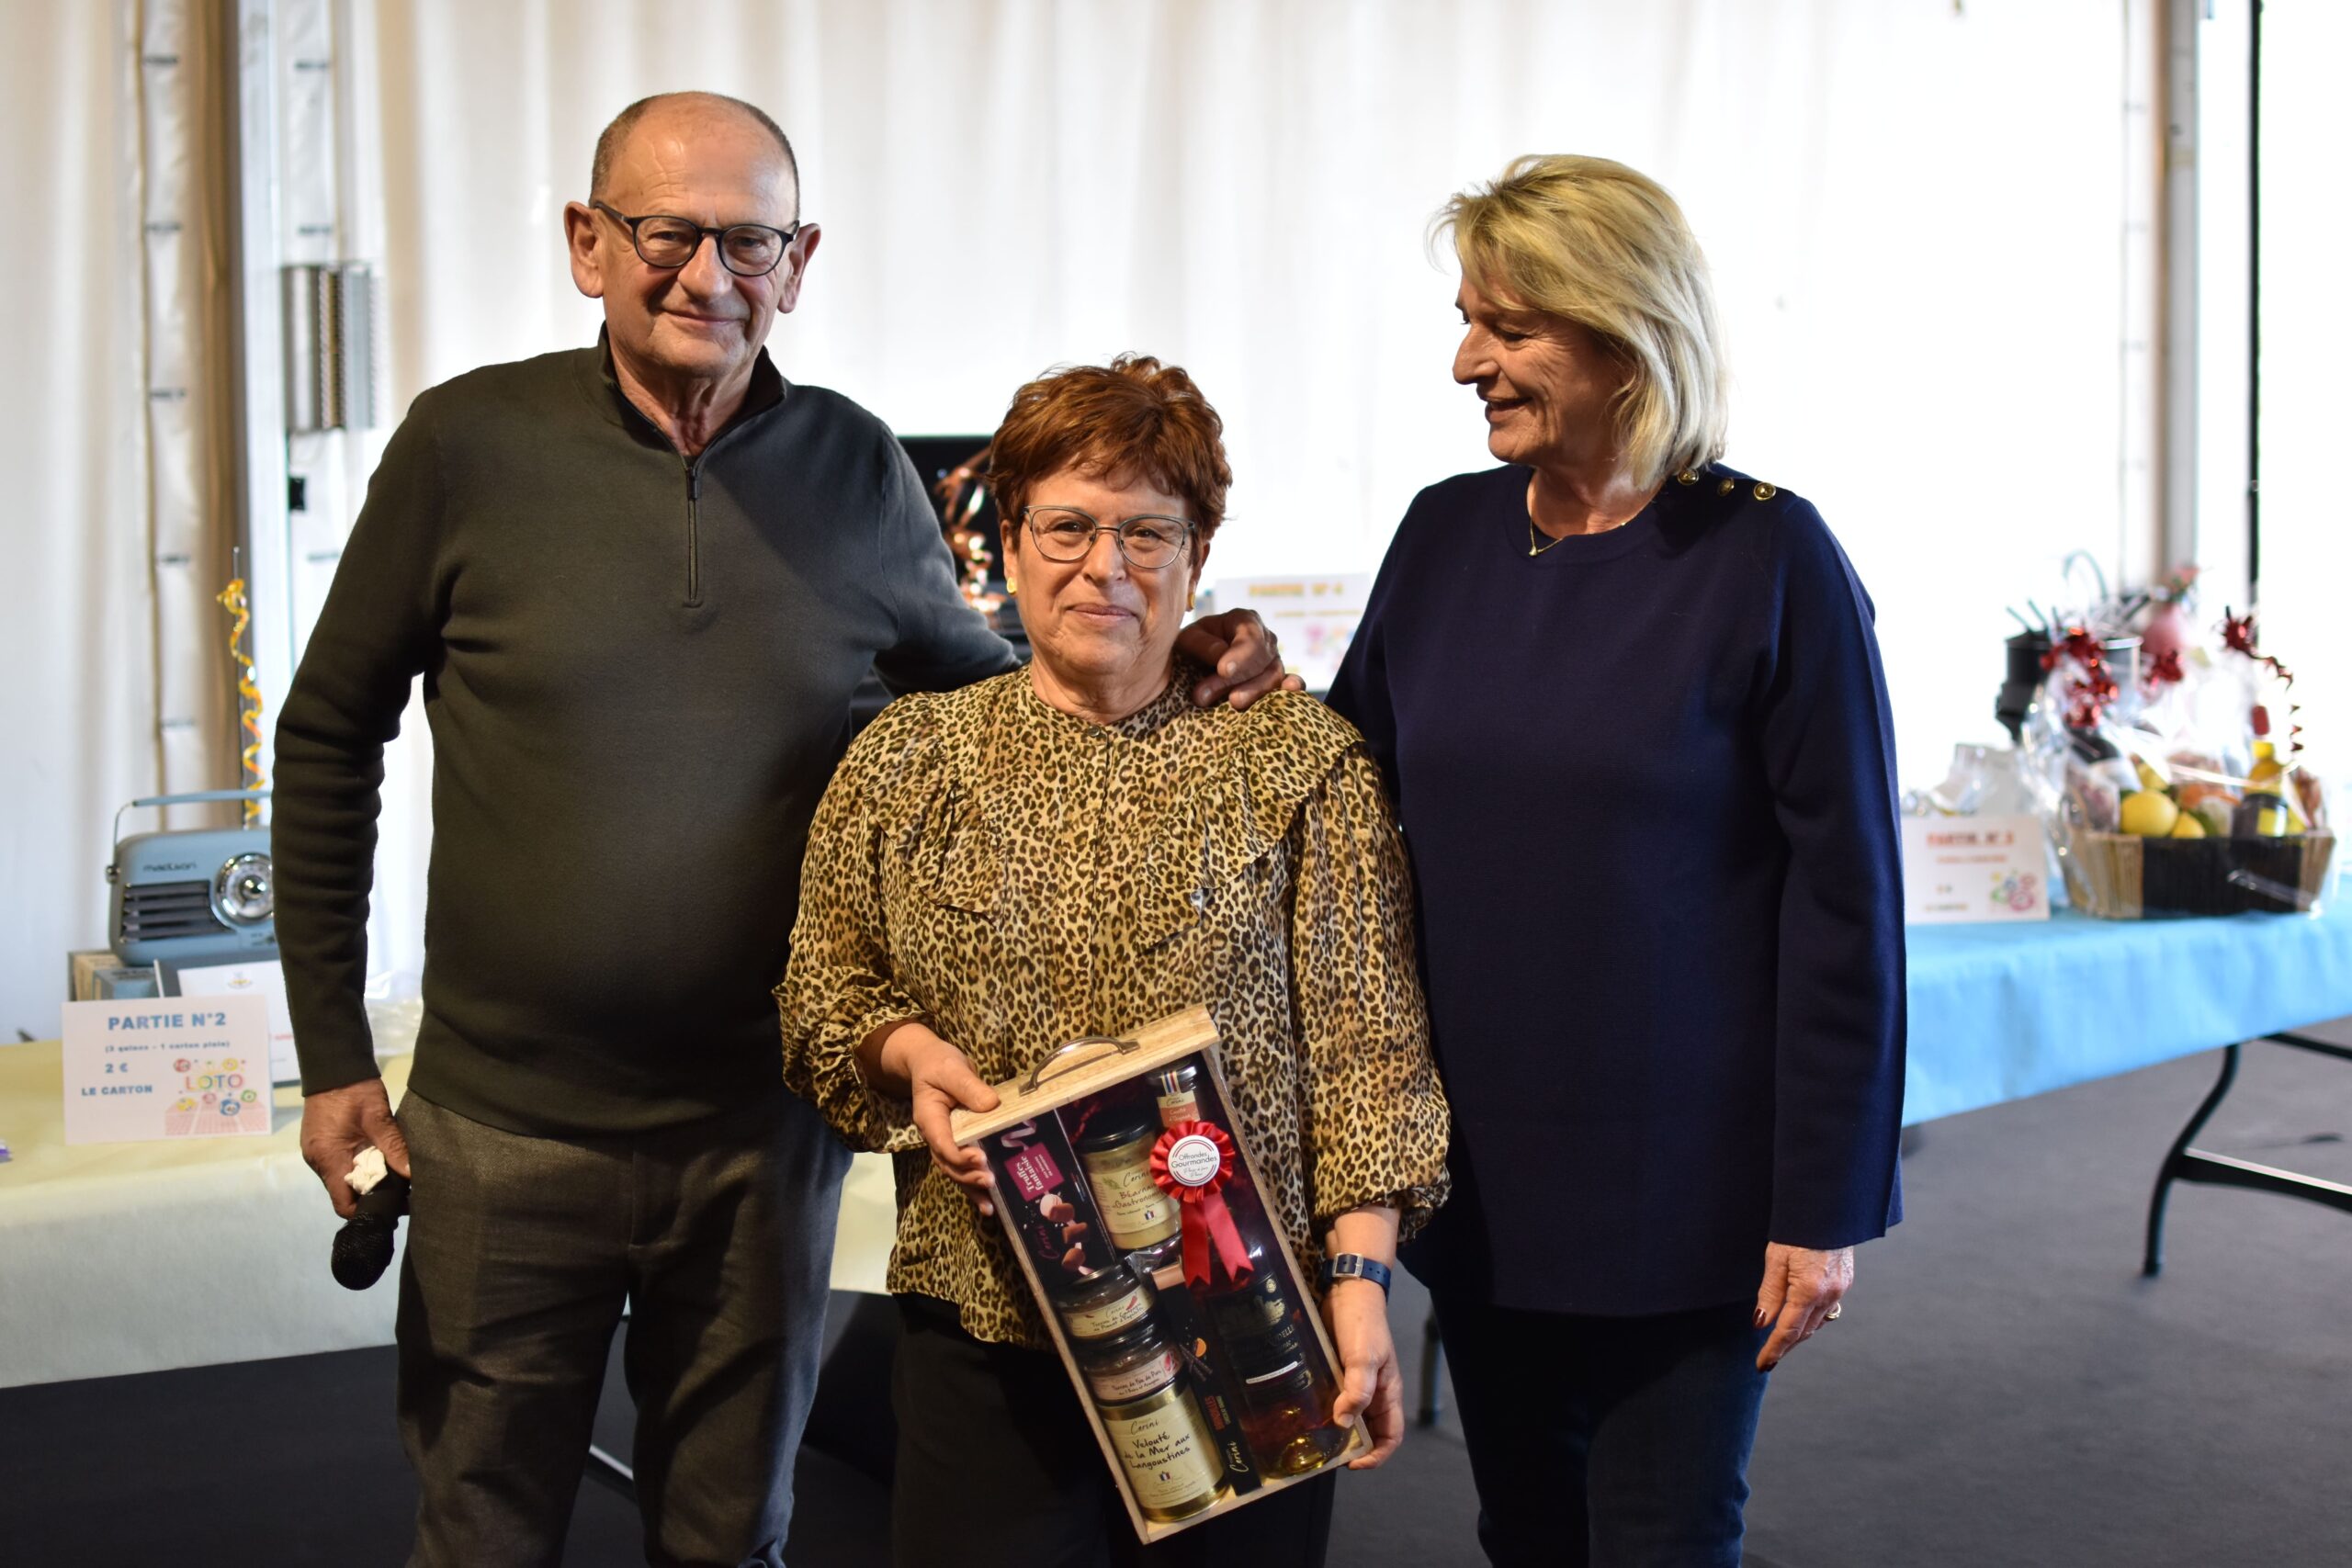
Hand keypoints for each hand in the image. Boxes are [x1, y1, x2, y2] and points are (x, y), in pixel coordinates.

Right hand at [299, 1078, 409, 1219]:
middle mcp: (318, 1161)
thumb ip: (394, 1147)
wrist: (334, 1066)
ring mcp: (317, 1153)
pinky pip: (340, 1164)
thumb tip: (412, 1175)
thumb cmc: (354, 1091)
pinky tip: (379, 1162)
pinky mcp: (322, 1144)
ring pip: (343, 1179)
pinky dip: (358, 1167)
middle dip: (371, 1195)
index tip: (392, 1208)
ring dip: (366, 1180)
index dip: (366, 1210)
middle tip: (401, 1194)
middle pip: (344, 1193)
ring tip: (394, 1178)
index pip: (343, 1203)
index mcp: (327, 1159)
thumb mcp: (378, 1118)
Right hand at [873, 1022, 1000, 1213]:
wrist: (929, 1062)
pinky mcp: (957, 1143)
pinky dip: (974, 1185)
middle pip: (948, 1163)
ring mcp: (945, 1141)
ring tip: (990, 1205)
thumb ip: (969, 1086)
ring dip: (971, 1188)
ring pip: (955, 1171)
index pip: (942, 1142)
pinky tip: (990, 1202)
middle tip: (990, 1180)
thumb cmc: (939, 1063)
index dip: (959, 1154)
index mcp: (930, 1117)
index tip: (980, 1158)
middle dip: (968, 1176)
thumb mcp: (952, 1069)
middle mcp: (935, 1135)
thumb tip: (991, 1104)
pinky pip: (963, 1168)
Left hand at [1174, 609, 1305, 708]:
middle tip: (1205, 695)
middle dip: (1234, 679)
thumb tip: (1221, 654)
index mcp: (1245, 620)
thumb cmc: (1195, 646)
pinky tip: (1291, 689)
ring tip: (1233, 702)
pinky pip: (1287, 684)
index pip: (1249, 638)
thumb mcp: (1189, 639)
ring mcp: (1274, 660)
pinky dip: (1290, 690)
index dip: (1239, 656)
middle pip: (1260, 659)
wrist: (1199, 659)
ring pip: (1272, 675)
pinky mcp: (1276, 680)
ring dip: (1253, 691)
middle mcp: (1265, 638)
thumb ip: (1202, 644)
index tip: (1223, 670)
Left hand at [1322, 1278, 1404, 1468]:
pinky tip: (1305, 1414)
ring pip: (1348, 1417)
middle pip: (1367, 1431)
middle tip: (1327, 1454)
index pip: (1390, 1436)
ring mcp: (1353, 1383)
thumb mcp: (1364, 1358)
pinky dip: (1323, 1410)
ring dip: (1334, 1430)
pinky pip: (1332, 1399)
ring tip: (1312, 1439)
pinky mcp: (1336, 1373)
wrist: (1348, 1292)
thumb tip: (1343, 1424)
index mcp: (1388, 1394)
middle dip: (1352, 1446)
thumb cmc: (1363, 1325)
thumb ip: (1357, 1390)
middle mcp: (1372, 1393)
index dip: (1376, 1455)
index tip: (1352, 1463)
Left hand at [1753, 1241, 1854, 1370]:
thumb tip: (1761, 1323)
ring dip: (1799, 1333)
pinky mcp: (1845, 1282)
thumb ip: (1770, 1293)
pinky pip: (1826, 1309)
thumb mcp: (1776, 1259)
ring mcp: (1840, 1289)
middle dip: (1785, 1345)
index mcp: (1809, 1290)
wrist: (1829, 1209)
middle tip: (1768, 1357)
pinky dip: (1811, 1318)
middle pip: (1804, 1331)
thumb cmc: (1797, 1230)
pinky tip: (1801, 1317)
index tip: (1762, 1365)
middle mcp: (1829, 1294)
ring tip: (1780, 1342)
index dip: (1774, 1350)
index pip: (1788, 1331)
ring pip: (1817, 1322)